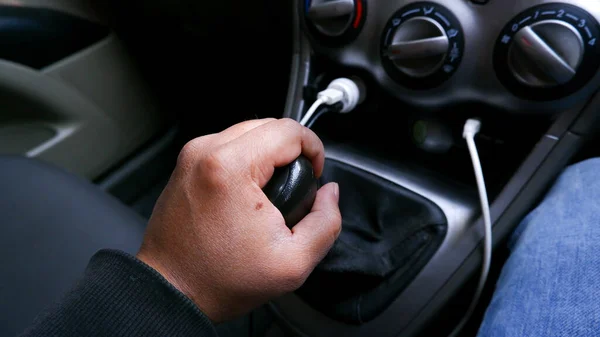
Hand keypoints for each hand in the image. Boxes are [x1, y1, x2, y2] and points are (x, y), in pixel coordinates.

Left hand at [137, 118, 341, 322]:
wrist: (172, 291)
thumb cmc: (219, 280)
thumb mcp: (293, 262)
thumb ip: (326, 221)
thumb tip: (329, 193)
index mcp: (230, 167)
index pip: (289, 131)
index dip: (314, 149)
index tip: (314, 175)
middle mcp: (206, 152)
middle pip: (268, 125)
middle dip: (292, 151)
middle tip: (297, 185)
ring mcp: (191, 156)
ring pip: (247, 132)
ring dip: (269, 153)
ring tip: (274, 190)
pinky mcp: (185, 165)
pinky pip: (227, 146)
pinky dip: (246, 160)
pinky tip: (250, 192)